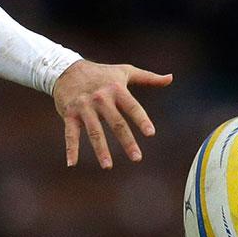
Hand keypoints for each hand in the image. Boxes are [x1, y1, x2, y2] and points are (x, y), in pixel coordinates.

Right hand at [53, 60, 172, 167]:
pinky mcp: (69, 114)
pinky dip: (71, 149)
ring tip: (108, 166)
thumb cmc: (101, 73)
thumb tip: (171, 78)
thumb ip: (148, 78)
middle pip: (116, 123)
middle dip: (126, 141)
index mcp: (116, 89)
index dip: (141, 120)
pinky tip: (72, 163)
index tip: (151, 133)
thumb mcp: (125, 72)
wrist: (66, 69)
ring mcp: (84, 107)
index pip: (132, 107)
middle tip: (137, 158)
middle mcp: (100, 99)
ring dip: (101, 149)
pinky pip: (70, 134)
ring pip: (94, 131)